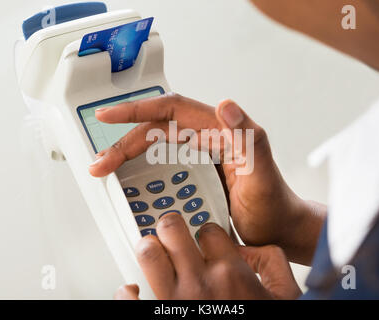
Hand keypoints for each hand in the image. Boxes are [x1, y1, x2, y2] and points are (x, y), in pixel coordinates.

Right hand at [89, 94, 324, 263]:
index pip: (173, 110)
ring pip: (155, 148)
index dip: (139, 110)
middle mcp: (207, 140)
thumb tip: (226, 105)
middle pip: (156, 131)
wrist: (277, 230)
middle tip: (100, 162)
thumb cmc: (274, 206)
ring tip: (105, 170)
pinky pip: (162, 167)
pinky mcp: (195, 174)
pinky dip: (142, 171)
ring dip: (128, 156)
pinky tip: (129, 182)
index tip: (110, 116)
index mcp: (220, 131)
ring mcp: (199, 158)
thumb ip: (250, 140)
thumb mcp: (263, 175)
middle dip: (124, 142)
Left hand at [114, 213, 301, 299]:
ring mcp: (175, 303)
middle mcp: (200, 284)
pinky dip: (127, 293)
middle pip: (171, 230)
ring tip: (153, 252)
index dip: (205, 232)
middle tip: (172, 235)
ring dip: (149, 249)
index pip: (208, 230)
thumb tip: (247, 249)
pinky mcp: (159, 319)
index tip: (204, 241)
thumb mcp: (284, 296)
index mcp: (231, 274)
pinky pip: (129, 300)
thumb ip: (271, 262)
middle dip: (171, 227)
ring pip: (148, 254)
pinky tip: (133, 290)